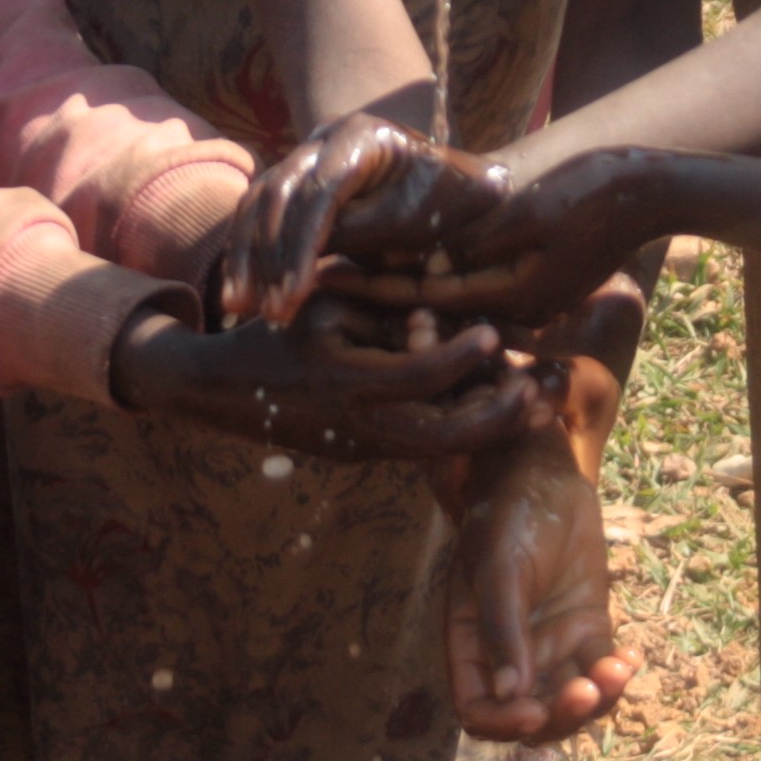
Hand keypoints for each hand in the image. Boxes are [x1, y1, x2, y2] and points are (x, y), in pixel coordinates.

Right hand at [109, 302, 543, 461]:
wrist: (222, 390)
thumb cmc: (277, 329)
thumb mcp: (326, 306)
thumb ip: (381, 310)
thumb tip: (439, 315)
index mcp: (347, 379)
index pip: (421, 375)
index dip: (463, 355)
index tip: (494, 332)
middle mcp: (359, 424)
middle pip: (446, 436)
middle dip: (498, 417)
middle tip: (538, 390)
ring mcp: (364, 447)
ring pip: (441, 452)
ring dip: (491, 431)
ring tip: (536, 408)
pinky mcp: (365, 455)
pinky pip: (423, 449)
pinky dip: (463, 432)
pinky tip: (496, 411)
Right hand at [224, 114, 509, 326]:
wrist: (457, 187)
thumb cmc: (449, 205)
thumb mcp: (420, 219)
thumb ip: (367, 230)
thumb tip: (314, 253)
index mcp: (363, 135)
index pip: (320, 191)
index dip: (302, 246)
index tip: (295, 295)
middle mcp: (326, 137)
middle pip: (280, 193)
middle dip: (269, 256)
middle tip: (267, 310)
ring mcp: (306, 154)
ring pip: (258, 201)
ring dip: (247, 256)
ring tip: (240, 306)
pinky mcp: (294, 179)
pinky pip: (256, 211)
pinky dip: (246, 251)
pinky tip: (238, 292)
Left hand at [329, 147, 671, 327]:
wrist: (650, 191)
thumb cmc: (594, 194)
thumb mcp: (530, 215)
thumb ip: (477, 244)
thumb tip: (423, 265)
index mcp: (515, 298)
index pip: (428, 297)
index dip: (374, 284)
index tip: (325, 275)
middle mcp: (518, 308)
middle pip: (433, 308)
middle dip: (376, 296)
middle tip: (317, 285)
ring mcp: (529, 299)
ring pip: (449, 301)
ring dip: (400, 288)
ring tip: (344, 276)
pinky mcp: (536, 285)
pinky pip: (473, 291)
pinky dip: (436, 280)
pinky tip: (400, 263)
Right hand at [446, 427, 639, 743]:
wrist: (543, 472)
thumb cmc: (508, 513)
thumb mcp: (500, 566)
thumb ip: (502, 629)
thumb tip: (508, 694)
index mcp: (472, 645)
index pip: (479, 710)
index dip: (503, 724)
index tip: (535, 713)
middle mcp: (510, 654)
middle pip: (532, 716)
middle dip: (560, 717)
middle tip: (587, 691)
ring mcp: (552, 643)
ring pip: (572, 699)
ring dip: (597, 701)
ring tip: (617, 670)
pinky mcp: (587, 629)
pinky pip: (602, 670)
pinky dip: (619, 676)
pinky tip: (630, 658)